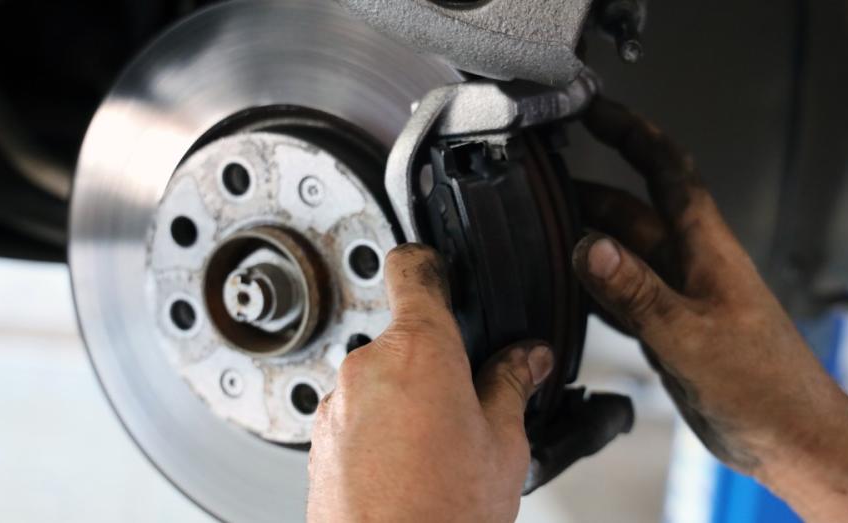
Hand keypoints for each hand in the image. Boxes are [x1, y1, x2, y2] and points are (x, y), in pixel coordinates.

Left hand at [307, 244, 553, 522]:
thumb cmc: (443, 514)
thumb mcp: (503, 443)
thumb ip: (511, 385)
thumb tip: (527, 359)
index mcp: (419, 349)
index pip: (413, 269)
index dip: (431, 264)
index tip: (440, 270)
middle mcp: (367, 367)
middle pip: (404, 337)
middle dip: (435, 360)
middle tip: (467, 403)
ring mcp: (337, 405)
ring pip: (380, 380)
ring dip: (406, 399)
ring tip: (438, 450)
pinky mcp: (320, 441)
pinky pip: (356, 415)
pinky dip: (379, 429)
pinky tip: (408, 468)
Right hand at [572, 98, 847, 474]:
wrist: (793, 439)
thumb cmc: (766, 388)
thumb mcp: (691, 336)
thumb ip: (637, 291)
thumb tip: (590, 246)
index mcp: (707, 249)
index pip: (666, 171)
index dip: (630, 133)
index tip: (593, 110)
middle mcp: (693, 265)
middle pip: (634, 211)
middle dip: (590, 192)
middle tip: (543, 187)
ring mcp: (682, 298)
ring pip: (627, 254)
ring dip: (589, 240)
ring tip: (544, 233)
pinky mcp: (674, 331)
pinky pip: (626, 296)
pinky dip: (597, 288)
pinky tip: (571, 294)